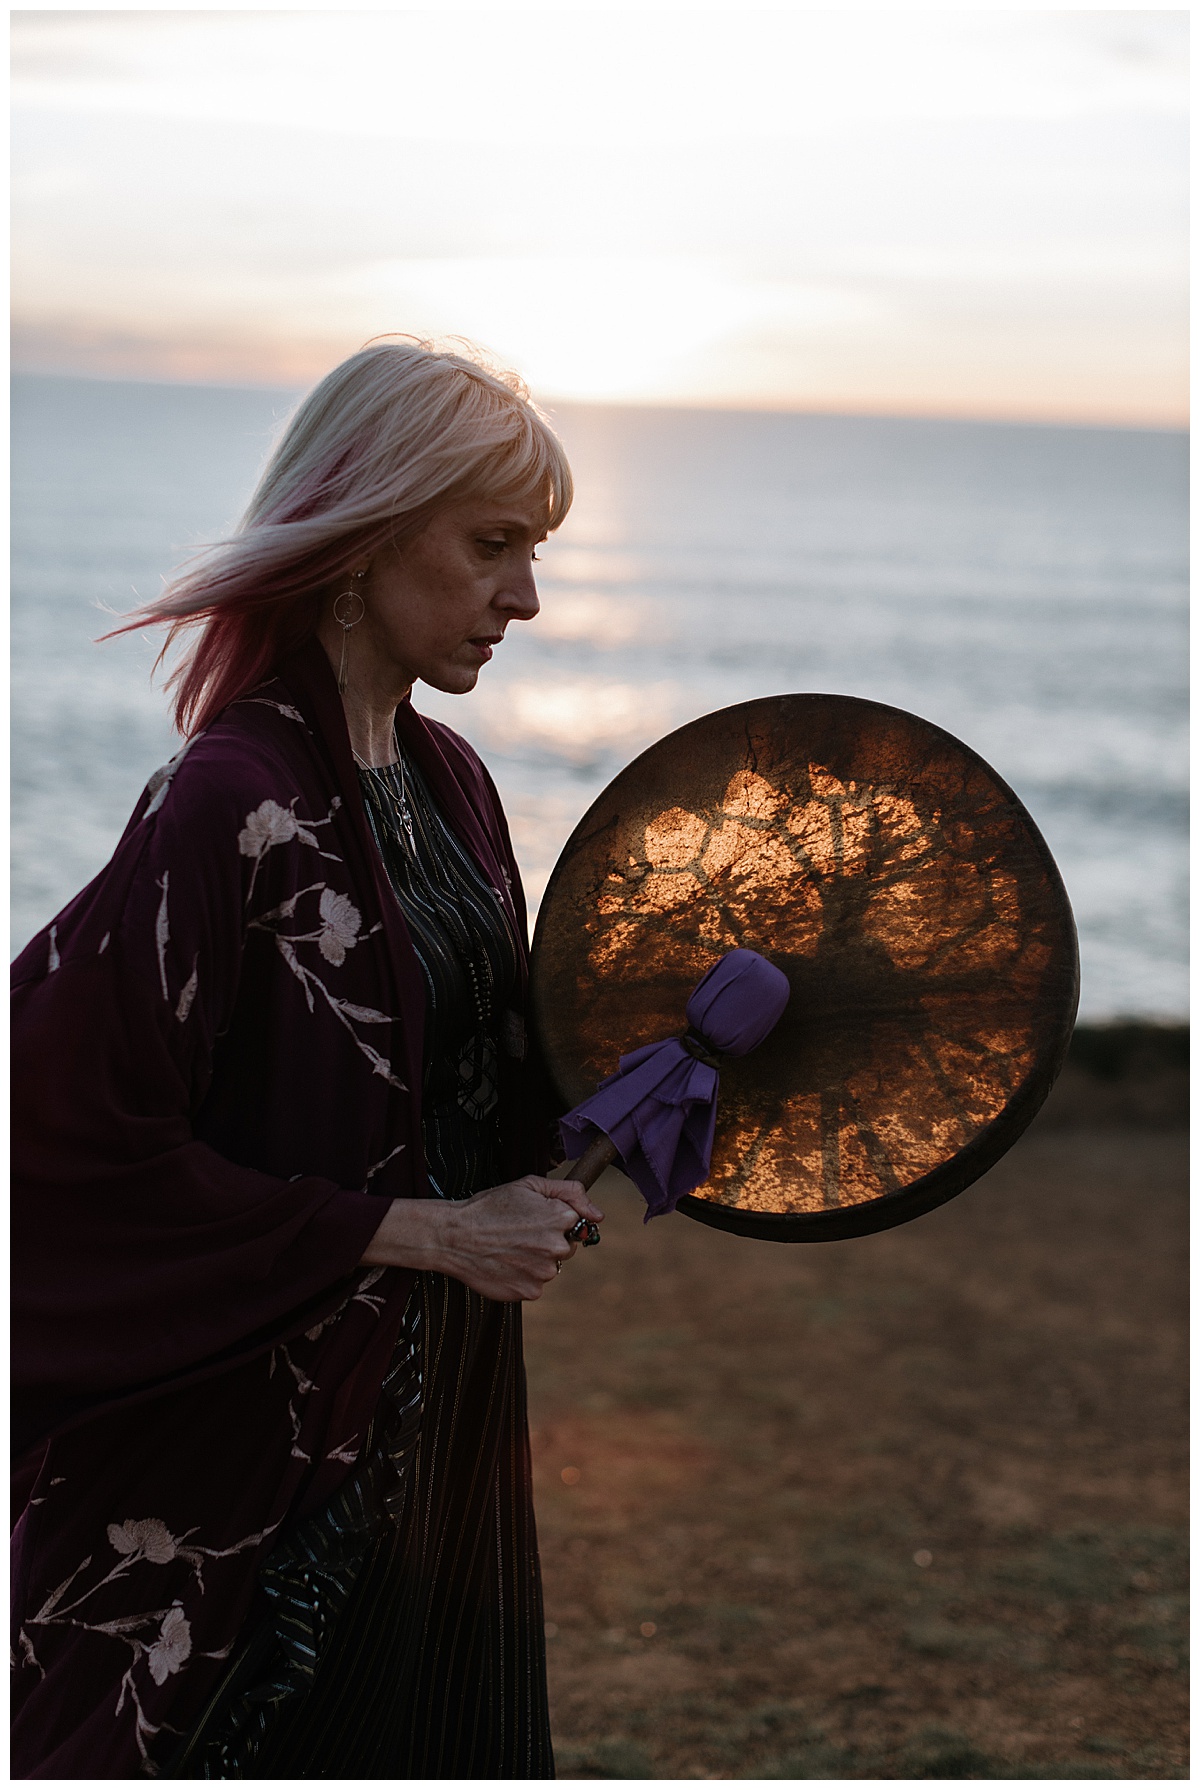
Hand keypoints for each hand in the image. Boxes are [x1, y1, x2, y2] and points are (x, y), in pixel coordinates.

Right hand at [360, 1175, 603, 1302]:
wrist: (454, 1236)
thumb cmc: (490, 1206)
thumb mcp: (529, 1185)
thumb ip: (571, 1193)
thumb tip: (599, 1216)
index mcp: (561, 1218)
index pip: (576, 1224)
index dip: (554, 1219)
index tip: (532, 1218)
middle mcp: (557, 1247)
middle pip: (566, 1248)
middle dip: (548, 1241)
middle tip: (518, 1233)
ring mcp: (543, 1273)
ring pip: (549, 1268)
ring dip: (535, 1261)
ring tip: (508, 1248)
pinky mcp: (529, 1293)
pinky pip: (534, 1285)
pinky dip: (522, 1277)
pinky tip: (504, 1264)